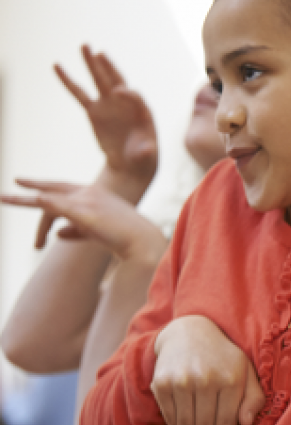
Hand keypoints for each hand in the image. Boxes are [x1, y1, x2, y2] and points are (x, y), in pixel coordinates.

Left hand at [0, 178, 165, 258]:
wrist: (143, 242)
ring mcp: (87, 201)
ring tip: (13, 213)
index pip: (59, 188)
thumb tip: (55, 234)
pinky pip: (59, 206)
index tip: (19, 182)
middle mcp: (88, 193)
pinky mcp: (86, 213)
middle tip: (2, 197)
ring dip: (27, 204)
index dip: (39, 185)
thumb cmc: (123, 238)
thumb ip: (75, 231)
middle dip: (24, 197)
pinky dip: (46, 203)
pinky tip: (36, 199)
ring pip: (49, 202)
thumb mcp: (95, 233)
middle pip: (49, 194)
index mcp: (92, 194)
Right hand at [54, 46, 157, 199]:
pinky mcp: (94, 111)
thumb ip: (147, 151)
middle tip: (98, 51)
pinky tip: (57, 66)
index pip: (135, 96)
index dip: (128, 93)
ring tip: (84, 45)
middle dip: (109, 66)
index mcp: (143, 111)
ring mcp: (108, 105)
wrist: (130, 163)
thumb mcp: (147, 157)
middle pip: (117, 80)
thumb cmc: (142, 159)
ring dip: (91, 64)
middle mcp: (126, 103)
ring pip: (98, 81)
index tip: (119, 92)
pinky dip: (68, 80)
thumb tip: (148, 148)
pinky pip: (79, 93)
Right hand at [152, 316, 265, 424]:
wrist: (189, 333)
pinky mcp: (162, 384)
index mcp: (230, 379)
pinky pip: (171, 417)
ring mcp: (180, 382)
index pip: (226, 423)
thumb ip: (253, 398)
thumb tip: (246, 424)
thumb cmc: (225, 358)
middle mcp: (204, 380)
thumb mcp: (247, 372)